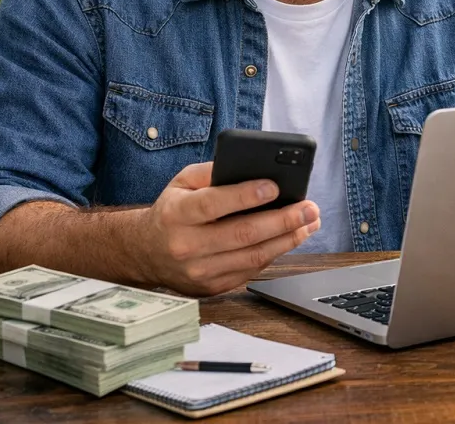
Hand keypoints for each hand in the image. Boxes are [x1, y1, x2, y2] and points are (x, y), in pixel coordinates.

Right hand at [139, 162, 320, 295]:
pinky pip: (251, 270)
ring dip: (288, 239)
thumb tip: (250, 168)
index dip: (246, 196)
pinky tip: (291, 238)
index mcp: (176, 214)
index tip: (275, 187)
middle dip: (283, 220)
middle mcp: (186, 245)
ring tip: (309, 223)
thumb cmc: (172, 211)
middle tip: (309, 208)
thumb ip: (212, 172)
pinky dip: (275, 253)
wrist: (145, 253)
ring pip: (253, 256)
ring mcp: (199, 271)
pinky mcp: (211, 287)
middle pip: (242, 234)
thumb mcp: (181, 183)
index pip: (213, 204)